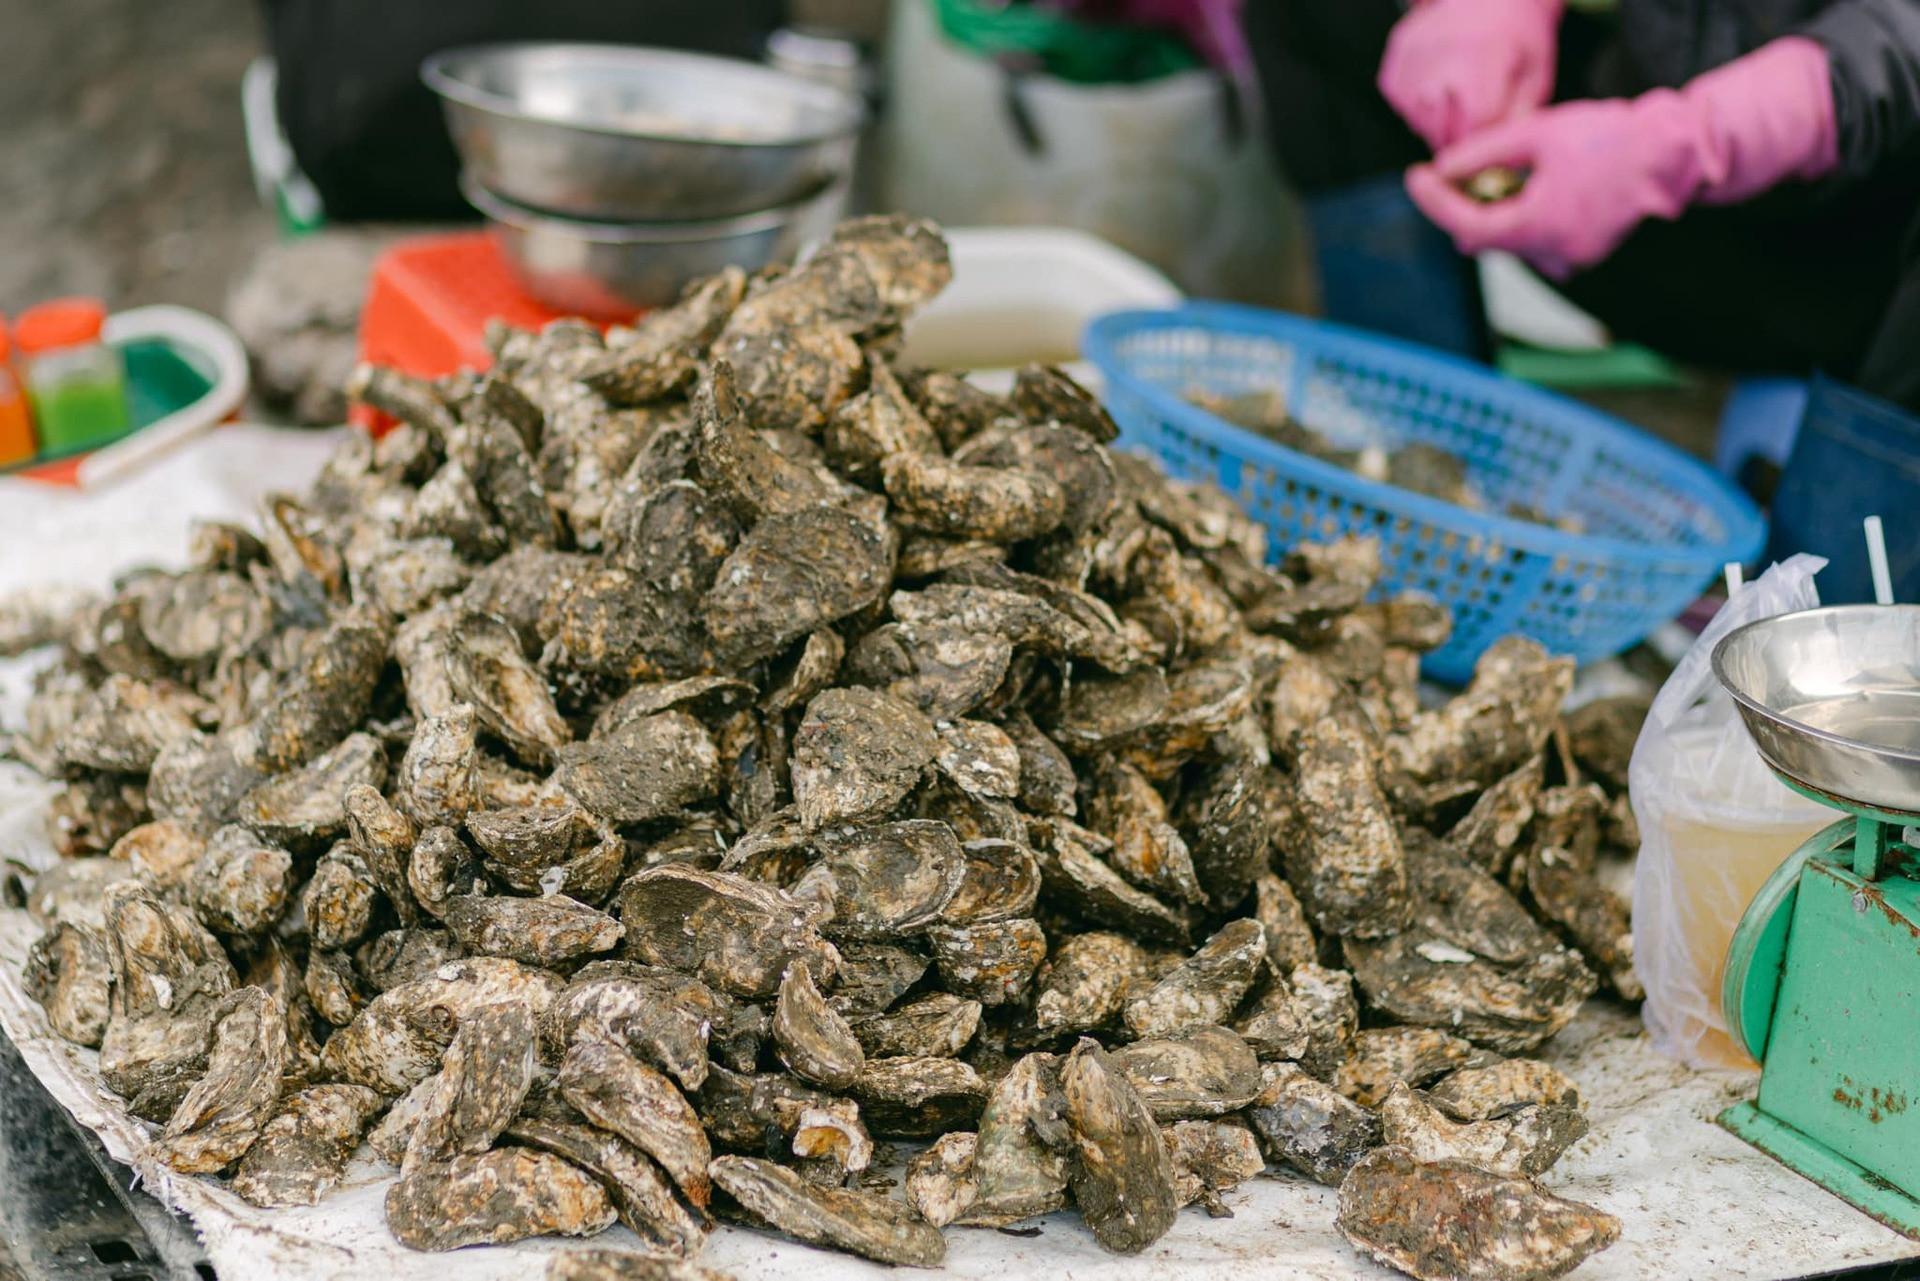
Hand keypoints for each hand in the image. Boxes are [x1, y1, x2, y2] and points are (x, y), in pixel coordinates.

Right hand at [1378, 0, 1562, 151]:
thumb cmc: (1518, 38)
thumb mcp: (1535, 74)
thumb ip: (1519, 120)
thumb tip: (1503, 166)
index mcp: (1484, 56)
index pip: (1475, 124)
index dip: (1482, 146)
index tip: (1488, 153)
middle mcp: (1442, 54)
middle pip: (1443, 129)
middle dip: (1460, 139)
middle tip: (1475, 129)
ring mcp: (1413, 56)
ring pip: (1419, 123)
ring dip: (1438, 126)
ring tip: (1459, 102)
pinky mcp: (1395, 59)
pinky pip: (1403, 107)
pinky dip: (1420, 109)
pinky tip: (1440, 87)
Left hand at [1404, 37, 1838, 279]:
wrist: (1672, 155)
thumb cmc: (1608, 140)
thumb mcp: (1536, 135)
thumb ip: (1483, 154)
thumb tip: (1444, 169)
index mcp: (1535, 228)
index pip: (1464, 225)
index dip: (1433, 202)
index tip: (1416, 177)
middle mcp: (1550, 254)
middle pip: (1483, 237)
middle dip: (1465, 205)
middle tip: (1456, 171)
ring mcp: (1569, 260)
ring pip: (1509, 241)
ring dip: (1496, 212)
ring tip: (1505, 174)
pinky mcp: (1582, 254)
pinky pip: (1536, 241)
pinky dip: (1523, 219)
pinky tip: (1534, 189)